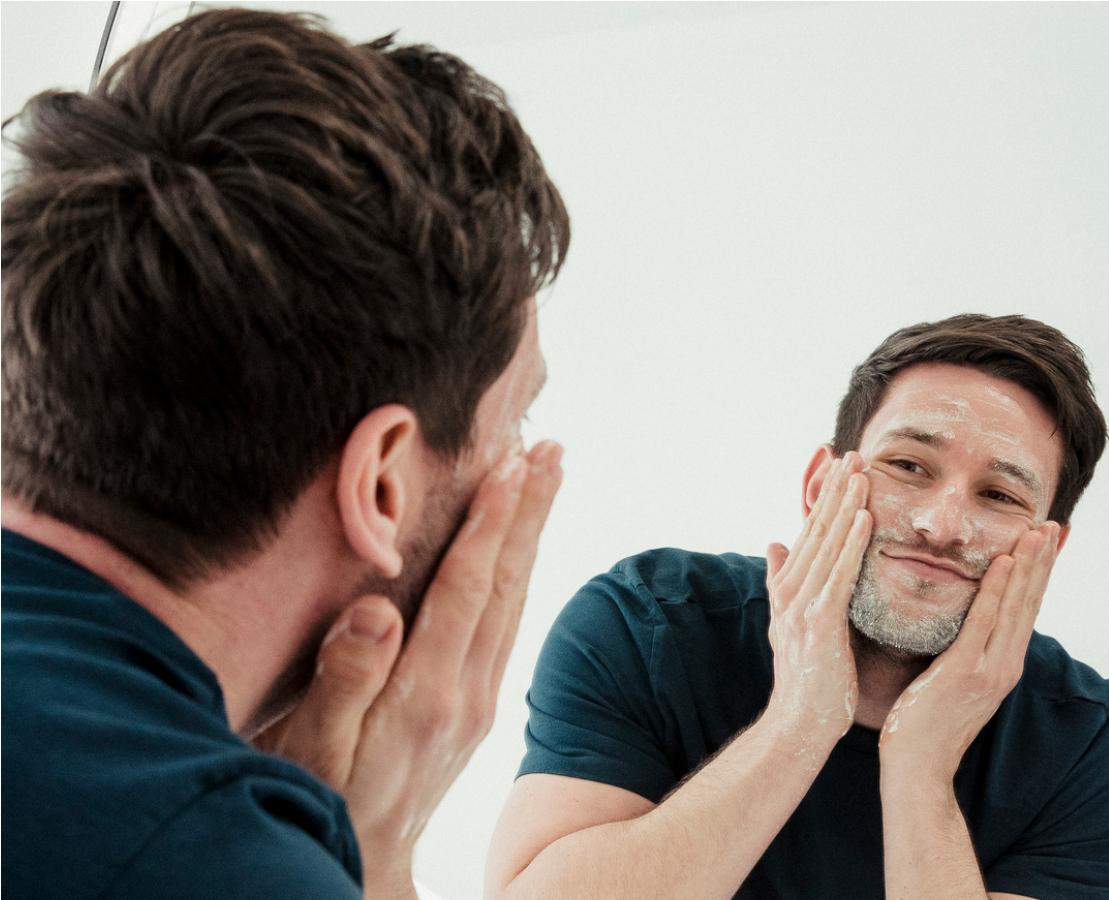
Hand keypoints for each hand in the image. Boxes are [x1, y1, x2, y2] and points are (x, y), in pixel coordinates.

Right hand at [256, 440, 563, 899]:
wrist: (366, 865)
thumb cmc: (321, 798)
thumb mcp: (313, 747)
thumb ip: (343, 680)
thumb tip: (377, 611)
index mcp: (426, 693)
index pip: (466, 590)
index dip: (488, 525)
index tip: (511, 466)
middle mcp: (466, 691)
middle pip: (506, 584)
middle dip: (529, 512)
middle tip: (552, 450)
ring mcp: (479, 698)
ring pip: (514, 599)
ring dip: (532, 534)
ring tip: (547, 478)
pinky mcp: (478, 704)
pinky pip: (507, 622)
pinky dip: (516, 571)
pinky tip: (519, 548)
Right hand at [759, 452, 872, 752]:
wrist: (799, 722)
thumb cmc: (804, 676)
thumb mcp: (789, 621)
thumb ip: (782, 579)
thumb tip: (774, 542)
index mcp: (789, 587)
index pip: (810, 532)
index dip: (823, 496)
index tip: (837, 462)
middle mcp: (791, 589)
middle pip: (817, 529)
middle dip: (834, 488)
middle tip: (852, 451)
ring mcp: (802, 604)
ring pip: (827, 543)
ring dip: (844, 504)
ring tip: (861, 470)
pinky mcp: (818, 621)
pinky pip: (838, 574)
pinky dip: (851, 543)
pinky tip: (865, 517)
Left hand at [877, 521, 1060, 784]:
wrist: (915, 768)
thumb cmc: (922, 724)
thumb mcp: (949, 680)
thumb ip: (959, 651)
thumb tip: (954, 623)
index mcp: (999, 665)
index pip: (1023, 611)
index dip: (1036, 575)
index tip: (1042, 541)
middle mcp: (1003, 665)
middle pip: (1029, 603)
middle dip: (1041, 562)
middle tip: (1052, 524)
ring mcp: (989, 670)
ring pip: (1015, 607)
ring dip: (1028, 566)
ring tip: (1037, 531)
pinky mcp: (966, 673)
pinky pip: (984, 624)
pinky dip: (997, 592)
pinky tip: (1003, 563)